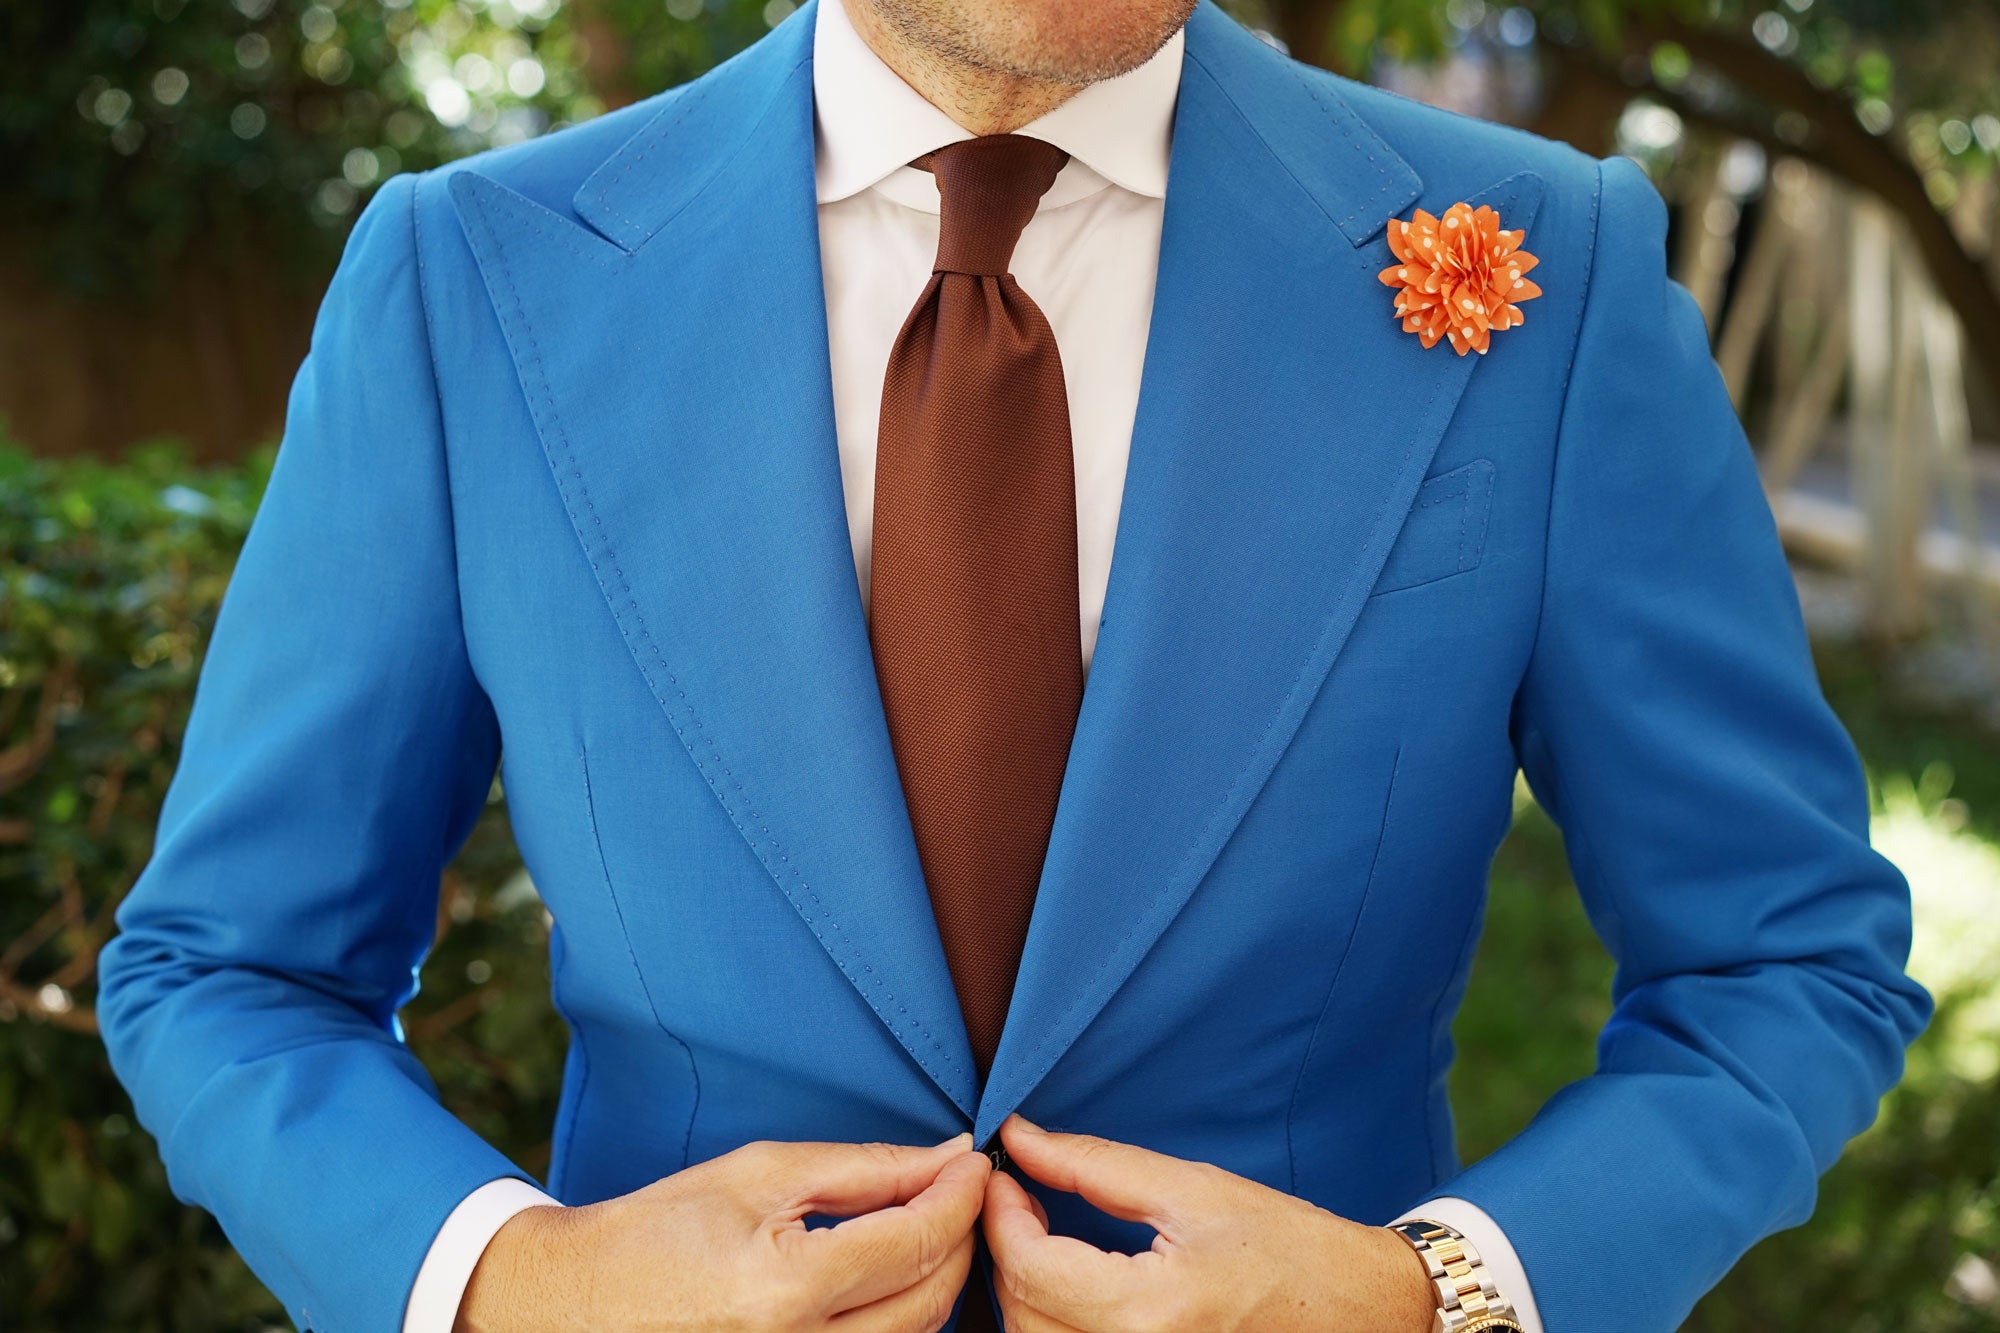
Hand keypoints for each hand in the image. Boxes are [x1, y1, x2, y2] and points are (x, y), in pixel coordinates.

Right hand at [455, 1132, 992, 1332]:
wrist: (575, 1306)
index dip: (961, 1196)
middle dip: (960, 1239)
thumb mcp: (760, 1175)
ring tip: (922, 1229)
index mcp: (784, 1288)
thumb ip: (865, 1169)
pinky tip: (889, 1281)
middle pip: (930, 1300)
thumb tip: (948, 1155)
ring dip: (936, 1281)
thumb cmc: (659, 1230)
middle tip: (960, 1191)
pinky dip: (900, 1319)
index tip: (978, 1162)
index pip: (914, 1240)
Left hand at [980, 1114, 1437, 1331]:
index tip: (1005, 1175)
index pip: (1028, 1267)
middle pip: (1021, 1314)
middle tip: (1024, 1200)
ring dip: (1027, 1292)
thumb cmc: (1289, 1246)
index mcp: (1150, 1311)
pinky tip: (1074, 1288)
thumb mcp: (1192, 1189)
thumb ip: (1093, 1166)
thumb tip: (1020, 1138)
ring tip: (1049, 1240)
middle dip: (1009, 1251)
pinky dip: (1054, 1324)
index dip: (999, 1215)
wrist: (1362, 1311)